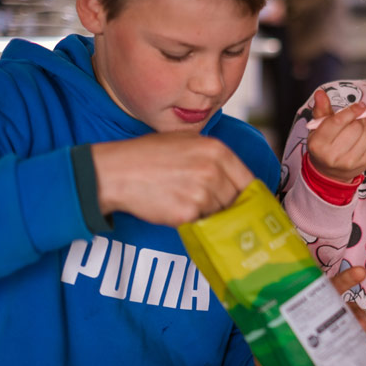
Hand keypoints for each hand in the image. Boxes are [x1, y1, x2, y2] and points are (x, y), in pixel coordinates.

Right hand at [91, 132, 253, 226]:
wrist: (117, 171)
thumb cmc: (149, 155)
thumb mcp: (187, 142)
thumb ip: (215, 157)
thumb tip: (238, 180)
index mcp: (217, 150)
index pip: (248, 180)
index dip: (247, 195)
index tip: (246, 204)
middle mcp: (213, 170)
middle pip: (236, 199)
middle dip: (227, 205)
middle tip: (210, 204)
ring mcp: (202, 193)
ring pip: (219, 213)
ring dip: (208, 213)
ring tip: (185, 200)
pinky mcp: (187, 213)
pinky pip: (200, 223)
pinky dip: (191, 220)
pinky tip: (175, 207)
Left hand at [253, 265, 365, 365]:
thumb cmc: (271, 343)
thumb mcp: (267, 332)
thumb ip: (267, 327)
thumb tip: (257, 322)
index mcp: (309, 305)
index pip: (328, 287)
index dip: (346, 279)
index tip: (361, 273)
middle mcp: (325, 314)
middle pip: (346, 307)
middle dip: (357, 312)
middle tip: (360, 323)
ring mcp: (335, 330)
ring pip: (355, 322)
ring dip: (364, 327)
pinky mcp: (340, 347)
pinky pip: (357, 341)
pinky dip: (365, 344)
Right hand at [306, 89, 365, 182]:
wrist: (328, 172)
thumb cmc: (323, 145)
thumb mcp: (319, 128)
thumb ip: (321, 110)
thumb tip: (320, 93)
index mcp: (318, 144)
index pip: (338, 122)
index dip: (351, 111)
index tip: (360, 105)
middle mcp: (332, 155)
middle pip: (355, 127)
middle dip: (357, 119)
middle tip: (355, 119)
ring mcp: (348, 162)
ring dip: (365, 126)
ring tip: (358, 126)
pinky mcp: (362, 165)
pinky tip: (362, 137)